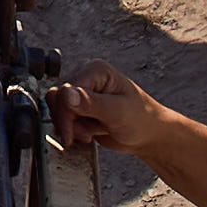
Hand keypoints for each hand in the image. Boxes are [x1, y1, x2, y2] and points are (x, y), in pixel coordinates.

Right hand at [59, 64, 192, 175]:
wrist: (149, 136)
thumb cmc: (141, 121)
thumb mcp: (117, 112)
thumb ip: (91, 104)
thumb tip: (66, 94)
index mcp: (95, 70)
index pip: (65, 90)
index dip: (65, 114)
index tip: (72, 134)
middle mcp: (86, 77)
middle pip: (57, 99)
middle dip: (69, 122)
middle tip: (86, 135)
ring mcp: (82, 92)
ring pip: (57, 110)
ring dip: (72, 127)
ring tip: (92, 133)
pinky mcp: (80, 107)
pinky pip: (63, 118)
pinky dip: (73, 130)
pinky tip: (89, 133)